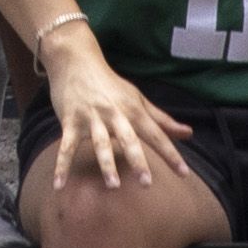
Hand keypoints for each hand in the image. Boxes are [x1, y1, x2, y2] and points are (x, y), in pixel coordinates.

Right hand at [38, 38, 179, 192]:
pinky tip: (59, 185)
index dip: (170, 154)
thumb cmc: (110, 84)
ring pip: (100, 143)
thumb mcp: (138, 99)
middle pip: (129, 139)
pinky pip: (65, 147)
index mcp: (133, 110)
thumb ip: (162, 120)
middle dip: (137, 161)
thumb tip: (189, 133)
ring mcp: (90, 118)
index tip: (184, 174)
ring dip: (106, 164)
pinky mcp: (70, 121)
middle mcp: (114, 114)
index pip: (156, 134)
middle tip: (147, 183)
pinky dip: (62, 166)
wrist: (75, 61)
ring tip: (113, 185)